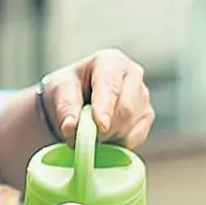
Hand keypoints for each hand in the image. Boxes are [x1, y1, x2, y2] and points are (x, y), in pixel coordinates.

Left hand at [39, 48, 154, 148]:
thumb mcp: (58, 90)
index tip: (101, 125)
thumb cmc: (68, 89)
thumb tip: (70, 127)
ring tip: (90, 133)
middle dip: (104, 129)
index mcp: (111, 61)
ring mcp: (143, 96)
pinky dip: (116, 143)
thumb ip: (64, 107)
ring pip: (131, 126)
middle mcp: (133, 75)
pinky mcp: (147, 117)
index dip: (105, 107)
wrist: (75, 100)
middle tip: (84, 137)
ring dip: (108, 137)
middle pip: (126, 109)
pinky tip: (104, 136)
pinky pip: (135, 138)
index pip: (111, 86)